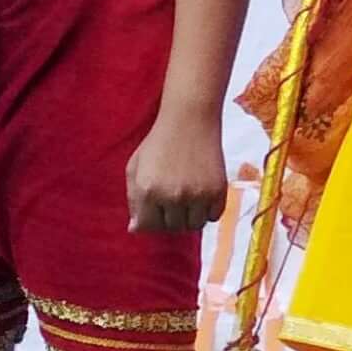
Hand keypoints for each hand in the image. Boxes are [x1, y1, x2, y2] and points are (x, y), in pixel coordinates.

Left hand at [124, 113, 229, 233]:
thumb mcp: (135, 168)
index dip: (151, 221)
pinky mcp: (218, 191)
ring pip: (194, 226)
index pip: (148, 226)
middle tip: (173, 201)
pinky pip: (213, 217)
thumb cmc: (158, 143)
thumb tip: (135, 229)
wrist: (190, 121)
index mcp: (148, 191)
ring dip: (190, 217)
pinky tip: (201, 195)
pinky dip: (208, 211)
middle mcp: (172, 196)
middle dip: (171, 218)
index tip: (156, 210)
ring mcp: (197, 195)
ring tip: (187, 199)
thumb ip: (133, 200)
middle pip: (172, 228)